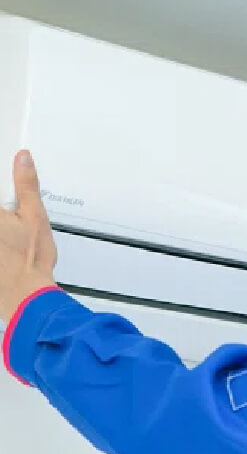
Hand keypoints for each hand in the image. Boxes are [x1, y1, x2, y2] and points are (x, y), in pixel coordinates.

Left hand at [0, 150, 57, 323]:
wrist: (25, 294)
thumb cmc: (29, 260)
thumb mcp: (35, 215)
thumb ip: (27, 185)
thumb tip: (23, 159)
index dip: (5, 198)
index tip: (12, 211)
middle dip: (6, 215)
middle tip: (13, 221)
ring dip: (5, 231)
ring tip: (11, 239)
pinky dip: (2, 242)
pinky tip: (6, 247)